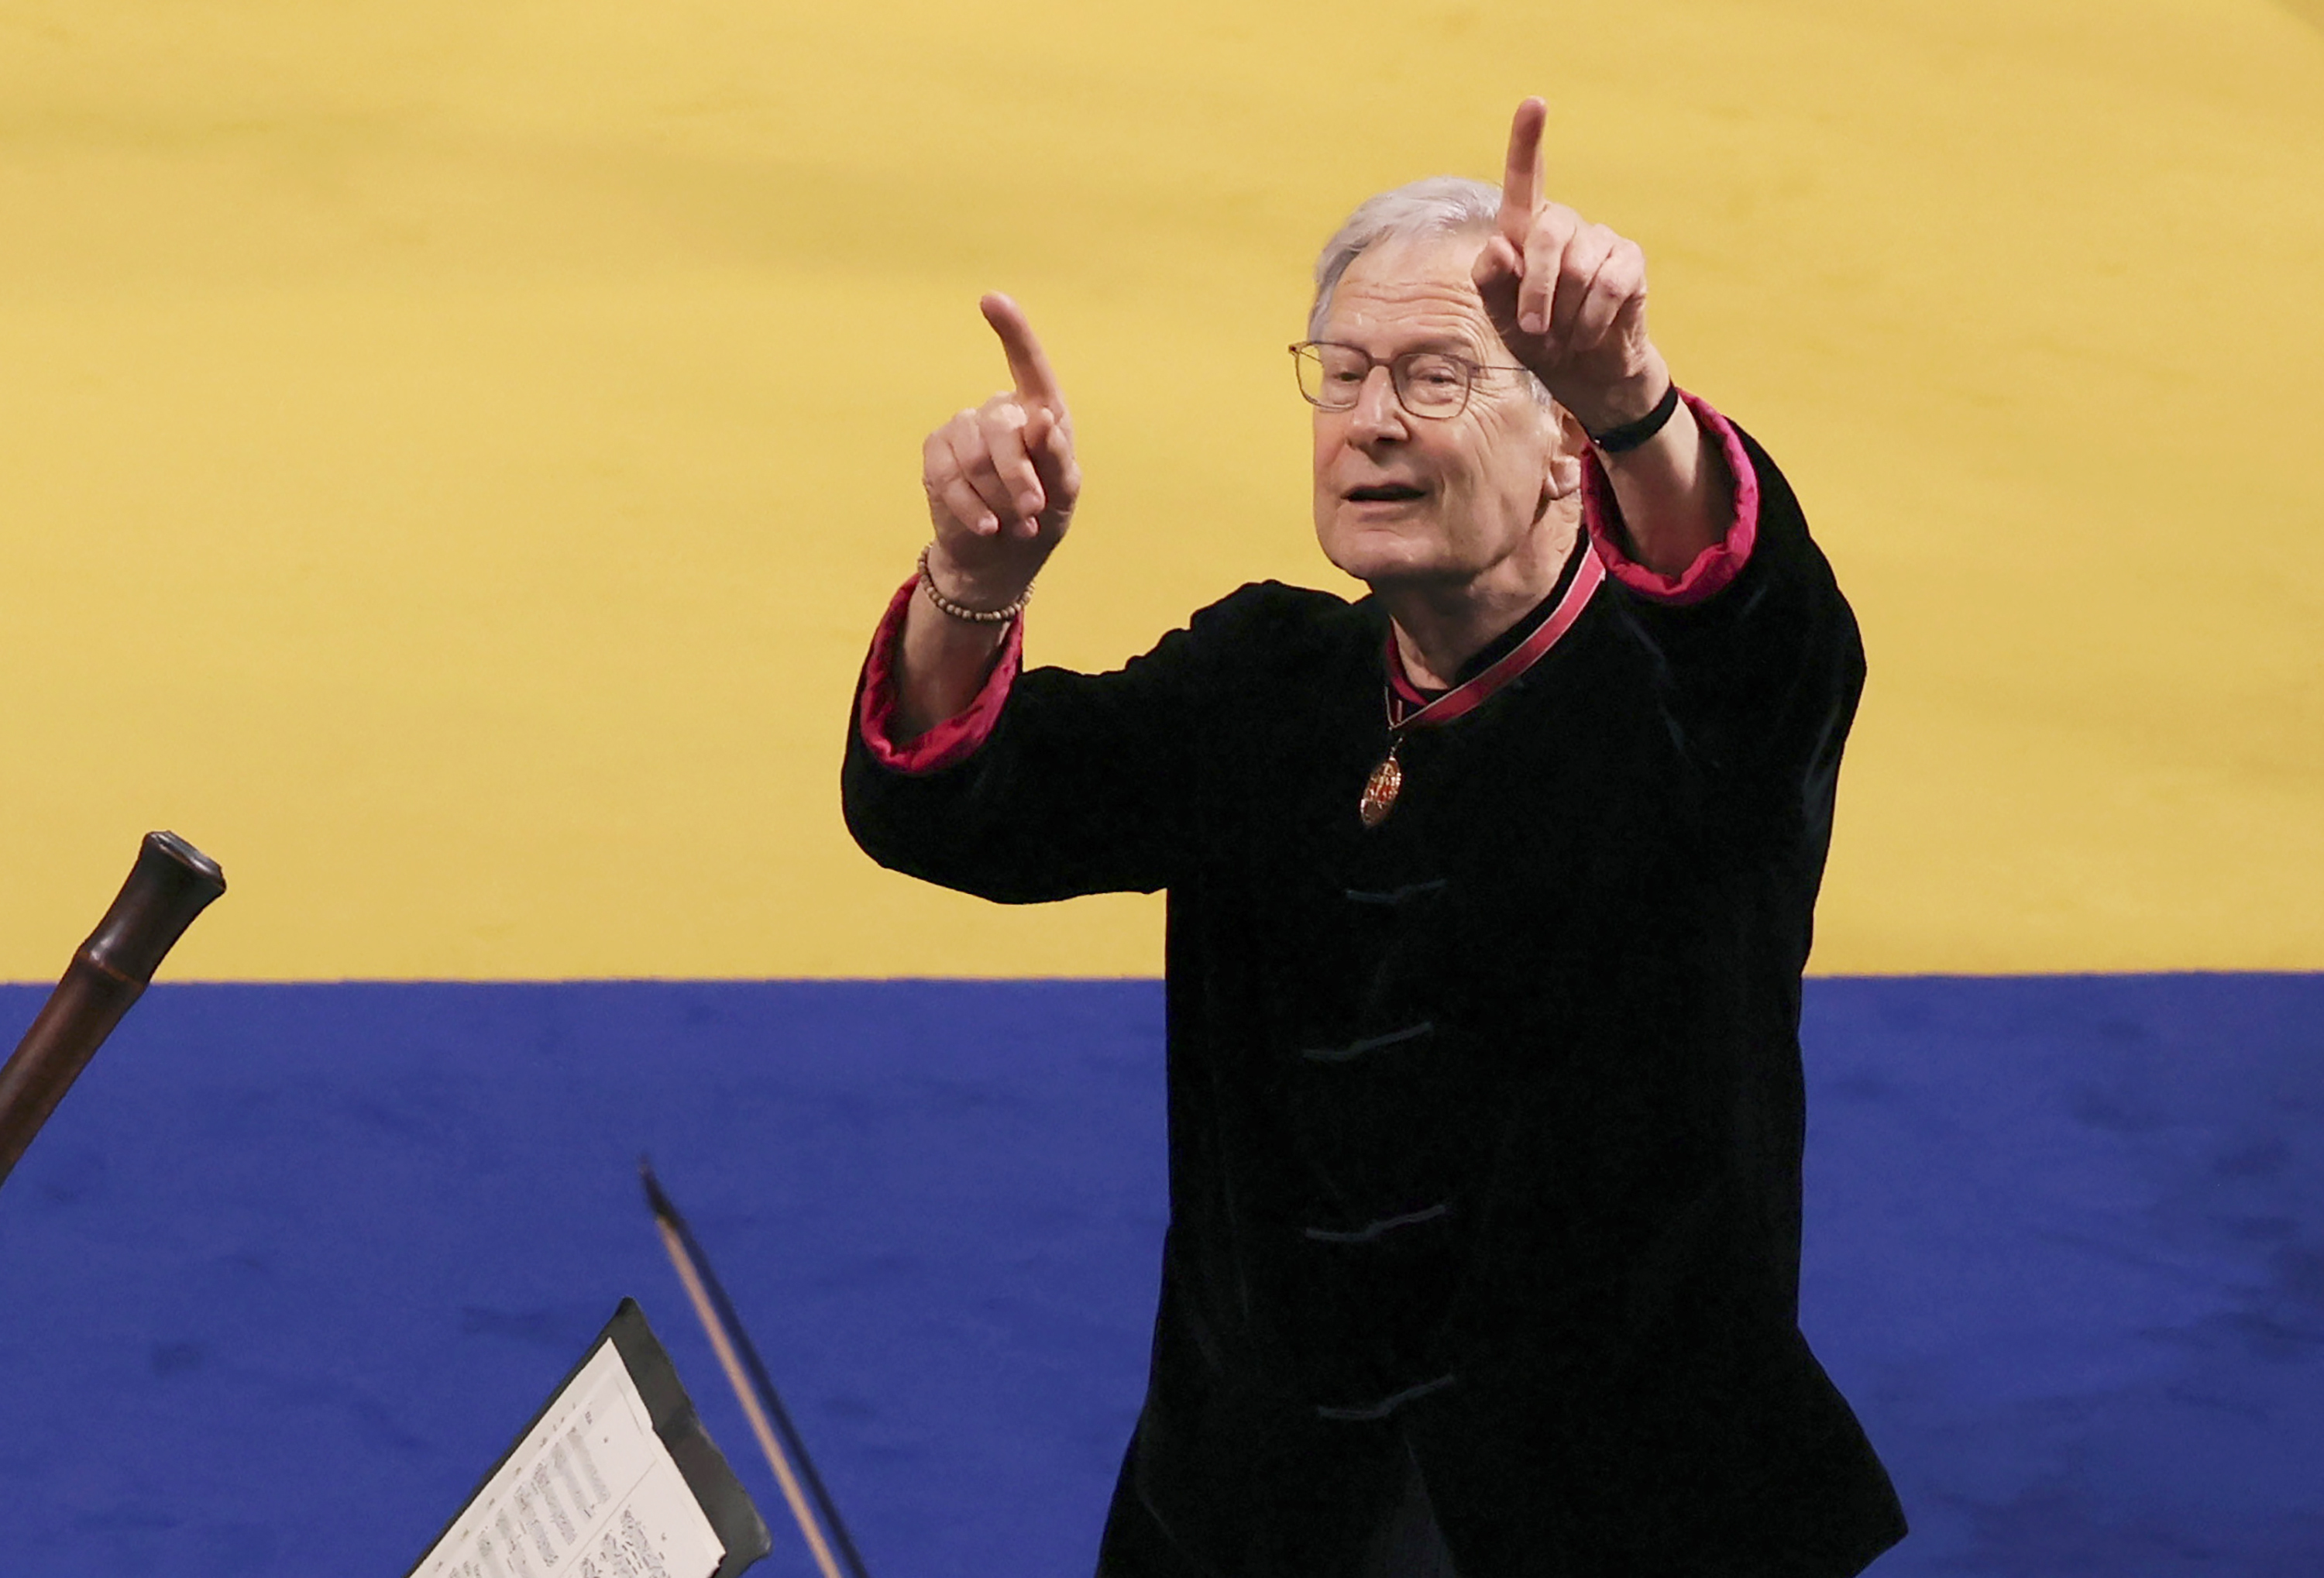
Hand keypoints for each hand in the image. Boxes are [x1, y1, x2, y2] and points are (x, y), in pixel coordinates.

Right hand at [920, 294, 1081, 605]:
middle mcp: (1000, 413)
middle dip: (1018, 474)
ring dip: (995, 495)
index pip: (1028, 365)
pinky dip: (970, 505)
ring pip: (972, 452)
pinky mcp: (936, 454)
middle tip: (1033, 511)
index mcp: (1040, 411)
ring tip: (1013, 524)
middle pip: (1003, 427)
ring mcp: (964, 429)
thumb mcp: (1064, 495)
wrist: (999, 559)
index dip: (1012, 331)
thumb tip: (1040, 420)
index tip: (990, 299)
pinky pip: (947, 474)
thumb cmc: (1042, 519)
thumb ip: (1056, 457)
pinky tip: (986, 526)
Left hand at [1472, 98, 1664, 436]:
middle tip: (1532, 328)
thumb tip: (1500, 245)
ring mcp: (1601, 239)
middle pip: (1545, 234)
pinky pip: (1609, 285)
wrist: (1583, 373)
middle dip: (1535, 289)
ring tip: (1566, 332)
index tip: (1534, 103)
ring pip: (1578, 267)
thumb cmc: (1536, 338)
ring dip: (1566, 313)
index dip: (1527, 141)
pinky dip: (1592, 319)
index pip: (1525, 180)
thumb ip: (1491, 282)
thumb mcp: (1499, 318)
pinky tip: (1589, 333)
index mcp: (1525, 231)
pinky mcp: (1630, 261)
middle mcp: (1564, 225)